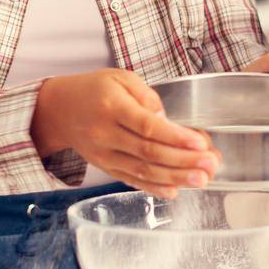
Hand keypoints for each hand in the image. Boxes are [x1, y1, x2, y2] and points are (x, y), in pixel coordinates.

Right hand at [30, 69, 217, 197]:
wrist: (59, 110)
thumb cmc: (94, 89)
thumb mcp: (121, 78)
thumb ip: (147, 97)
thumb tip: (167, 121)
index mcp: (112, 107)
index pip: (147, 126)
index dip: (175, 137)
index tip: (200, 143)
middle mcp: (105, 134)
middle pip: (149, 152)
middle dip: (183, 161)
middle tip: (210, 164)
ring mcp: (104, 155)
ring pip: (143, 171)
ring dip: (175, 178)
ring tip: (202, 179)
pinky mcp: (105, 167)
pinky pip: (131, 180)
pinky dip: (154, 188)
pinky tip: (176, 190)